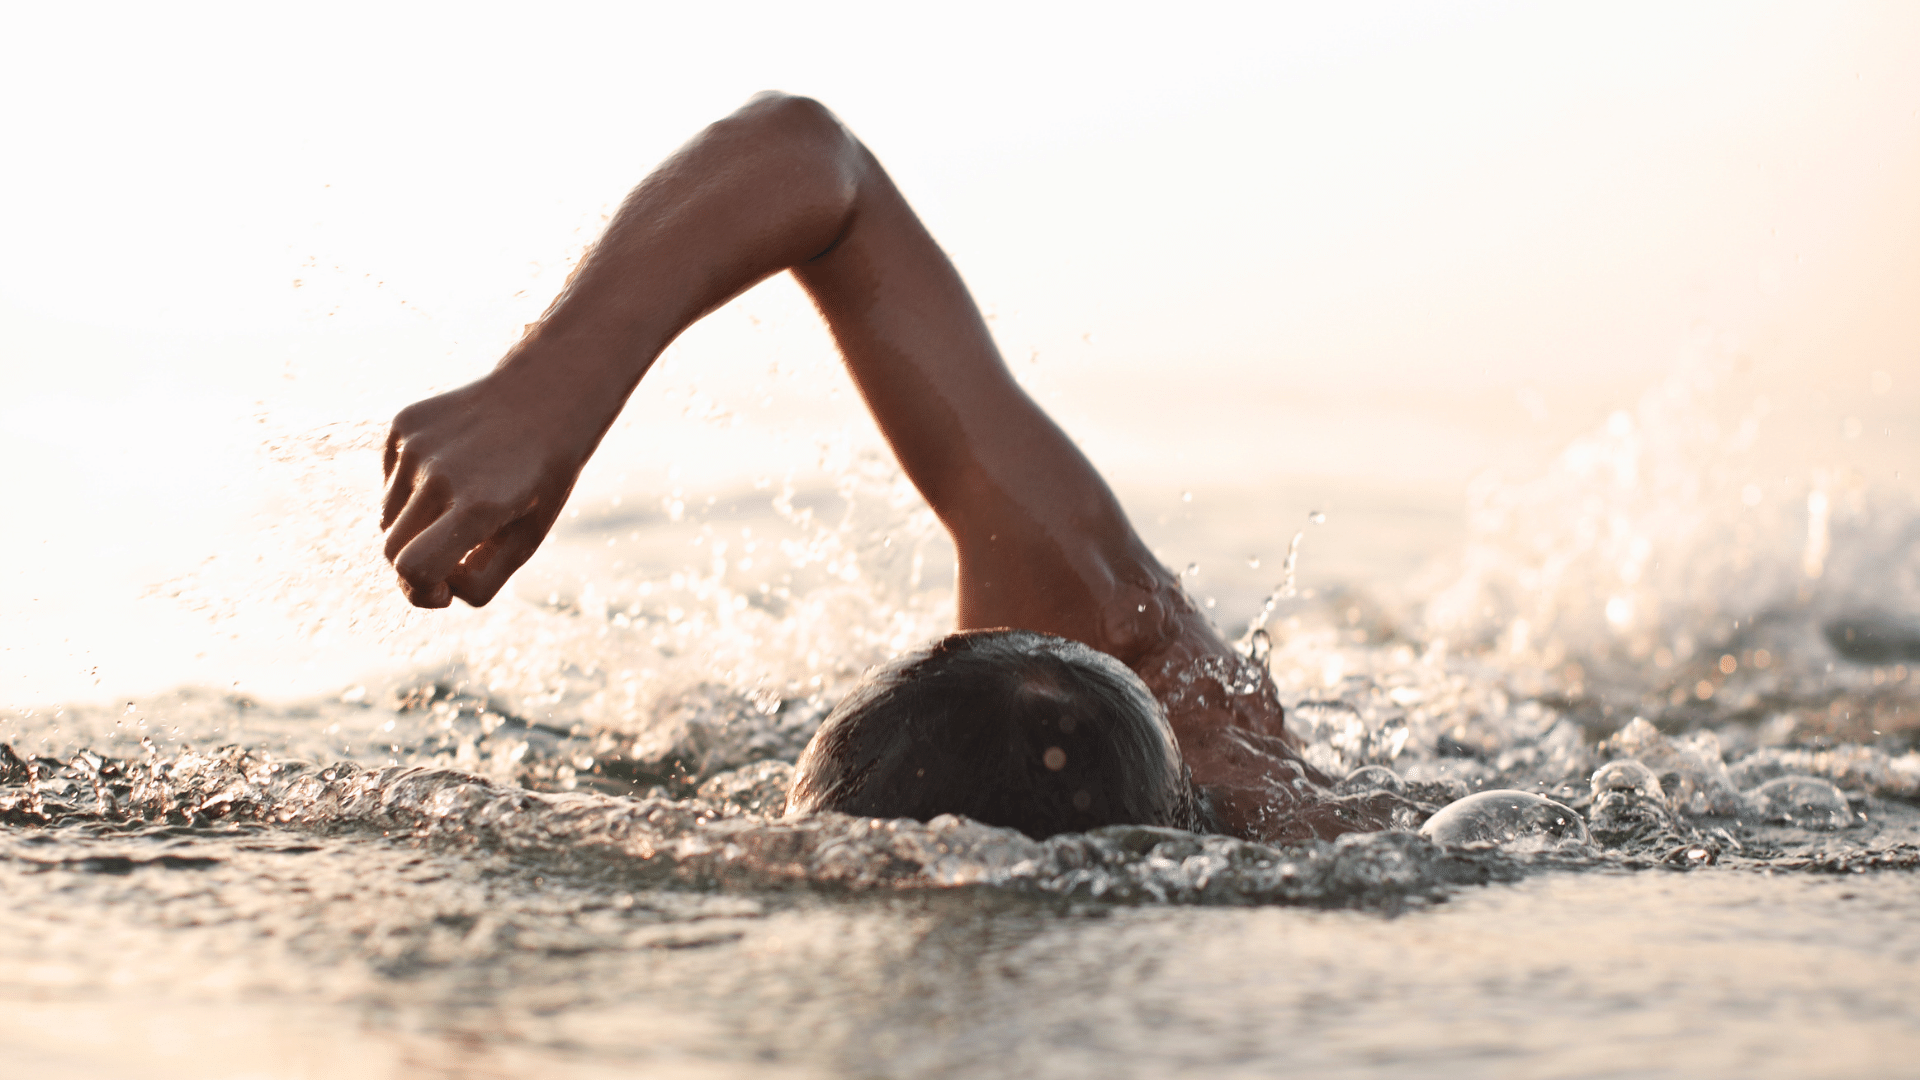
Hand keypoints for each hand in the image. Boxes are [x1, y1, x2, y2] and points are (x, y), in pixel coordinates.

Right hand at [381, 367, 603, 607]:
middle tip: (449, 559)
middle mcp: (440, 474)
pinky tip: (450, 471)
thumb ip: (481, 580)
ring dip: (415, 525)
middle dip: (416, 567)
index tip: (443, 592)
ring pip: (387, 517)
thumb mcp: (527, 538)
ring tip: (460, 502)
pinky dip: (411, 490)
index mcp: (478, 506)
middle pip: (393, 549)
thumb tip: (435, 585)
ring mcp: (417, 445)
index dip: (421, 593)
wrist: (545, 398)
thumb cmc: (541, 479)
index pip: (414, 568)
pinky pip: (389, 481)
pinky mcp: (403, 425)